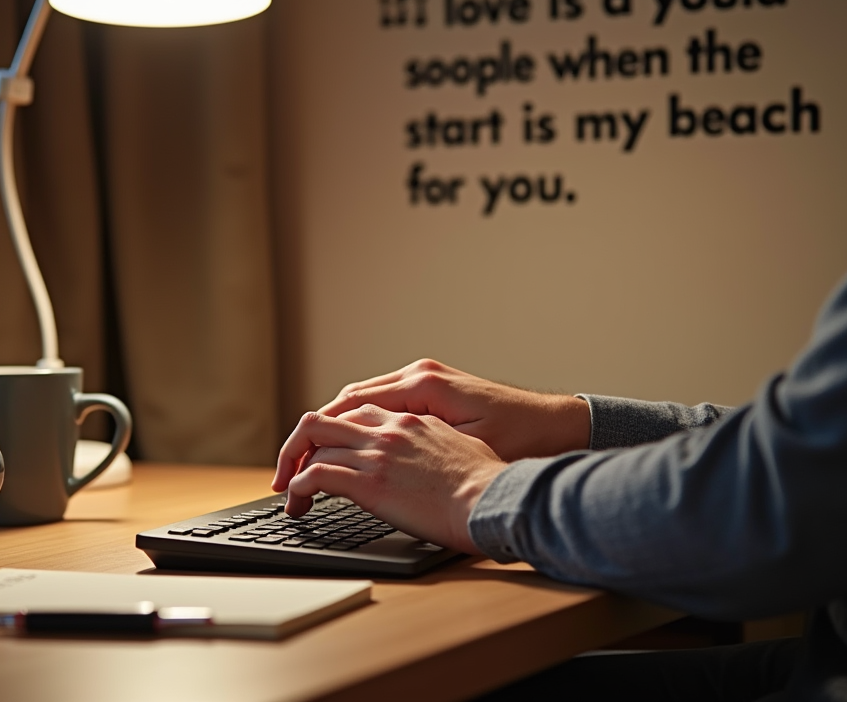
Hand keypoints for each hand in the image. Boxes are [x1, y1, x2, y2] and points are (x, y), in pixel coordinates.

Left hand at [270, 404, 506, 553]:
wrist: (494, 500)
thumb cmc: (489, 484)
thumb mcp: (465, 447)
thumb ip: (438, 444)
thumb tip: (432, 459)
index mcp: (411, 420)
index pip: (356, 411)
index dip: (334, 431)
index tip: (324, 451)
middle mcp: (390, 429)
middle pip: (325, 419)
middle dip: (300, 444)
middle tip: (293, 469)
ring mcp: (378, 453)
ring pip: (314, 444)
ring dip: (295, 470)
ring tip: (292, 495)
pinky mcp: (370, 482)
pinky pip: (317, 475)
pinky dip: (299, 488)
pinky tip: (298, 502)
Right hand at [318, 359, 590, 460]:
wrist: (559, 425)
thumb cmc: (520, 439)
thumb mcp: (464, 450)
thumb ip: (412, 450)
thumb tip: (363, 463)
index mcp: (422, 385)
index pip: (346, 406)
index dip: (312, 440)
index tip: (291, 469)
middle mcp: (418, 375)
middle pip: (345, 400)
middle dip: (312, 435)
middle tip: (287, 471)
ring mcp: (425, 379)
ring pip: (360, 401)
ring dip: (333, 429)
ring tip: (307, 463)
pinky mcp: (433, 391)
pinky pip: (380, 403)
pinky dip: (356, 424)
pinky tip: (346, 448)